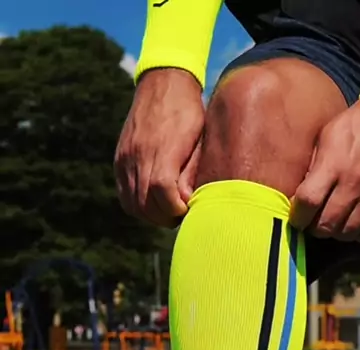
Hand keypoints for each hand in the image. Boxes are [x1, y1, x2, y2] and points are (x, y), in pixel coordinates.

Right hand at [114, 68, 204, 225]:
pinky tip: (153, 203)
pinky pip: (124, 194)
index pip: (163, 195)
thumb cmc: (190, 113)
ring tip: (167, 211)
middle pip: (146, 205)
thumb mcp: (199, 140)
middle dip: (165, 218)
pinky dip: (138, 205)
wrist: (164, 82)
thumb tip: (185, 203)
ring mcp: (125, 158)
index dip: (176, 209)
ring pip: (133, 204)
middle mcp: (138, 155)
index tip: (187, 209)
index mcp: (162, 150)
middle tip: (179, 216)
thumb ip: (191, 173)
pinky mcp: (119, 159)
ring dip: (151, 215)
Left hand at [290, 97, 359, 242]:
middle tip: (314, 223)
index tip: (297, 217)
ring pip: (348, 233)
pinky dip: (359, 235)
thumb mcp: (327, 136)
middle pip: (327, 224)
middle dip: (315, 229)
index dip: (298, 216)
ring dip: (337, 233)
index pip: (308, 202)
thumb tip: (299, 196)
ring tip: (335, 224)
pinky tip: (354, 225)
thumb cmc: (356, 124)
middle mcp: (355, 182)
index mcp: (334, 163)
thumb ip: (313, 167)